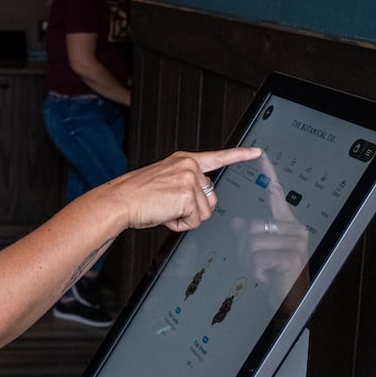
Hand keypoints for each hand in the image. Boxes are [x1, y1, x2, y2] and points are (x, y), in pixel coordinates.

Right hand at [109, 146, 263, 232]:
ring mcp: (189, 179)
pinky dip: (180, 224)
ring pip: (204, 212)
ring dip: (185, 217)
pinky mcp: (188, 196)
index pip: (217, 157)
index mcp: (183, 161)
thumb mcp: (163, 182)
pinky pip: (195, 221)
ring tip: (163, 209)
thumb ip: (184, 185)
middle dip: (193, 209)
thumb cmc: (136, 195)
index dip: (239, 155)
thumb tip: (197, 203)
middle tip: (169, 206)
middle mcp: (189, 166)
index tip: (256, 152)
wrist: (119, 201)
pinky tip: (165, 215)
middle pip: (210, 198)